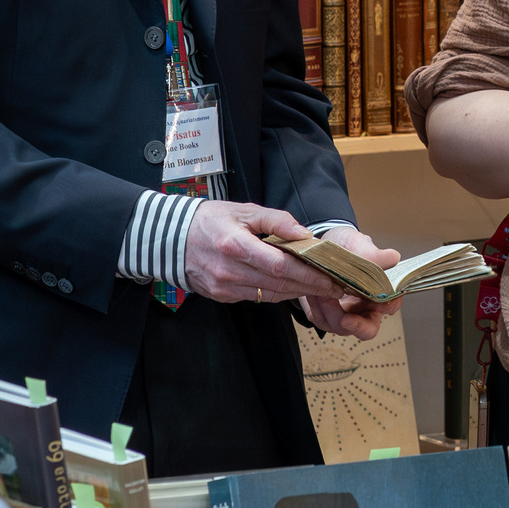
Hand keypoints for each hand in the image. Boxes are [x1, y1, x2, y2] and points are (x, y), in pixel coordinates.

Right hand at [181, 201, 346, 306]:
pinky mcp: (221, 296)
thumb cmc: (211, 219)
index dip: (308, 274)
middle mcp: (230, 271)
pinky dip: (277, 293)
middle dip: (311, 287)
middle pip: (279, 284)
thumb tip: (304, 234)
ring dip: (297, 293)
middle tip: (336, 287)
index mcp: (236, 245)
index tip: (331, 277)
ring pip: (270, 295)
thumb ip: (276, 220)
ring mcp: (224, 287)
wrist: (172, 238)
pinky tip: (292, 287)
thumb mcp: (244, 210)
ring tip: (320, 289)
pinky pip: (256, 297)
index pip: (280, 265)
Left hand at [303, 225, 403, 341]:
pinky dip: (316, 307)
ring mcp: (344, 314)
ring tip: (321, 291)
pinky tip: (313, 292)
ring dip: (330, 311)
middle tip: (346, 319)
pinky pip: (321, 319)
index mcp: (379, 291)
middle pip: (368, 329)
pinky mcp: (324, 315)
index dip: (387, 306)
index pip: (391, 305)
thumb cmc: (347, 247)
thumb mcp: (358, 244)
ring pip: (340, 326)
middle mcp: (364, 307)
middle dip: (357, 326)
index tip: (379, 304)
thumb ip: (373, 254)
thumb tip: (393, 257)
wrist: (323, 246)